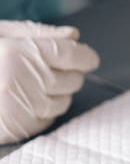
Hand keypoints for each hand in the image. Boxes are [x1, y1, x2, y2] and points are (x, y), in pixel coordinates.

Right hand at [0, 21, 99, 144]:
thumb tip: (74, 36)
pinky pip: (47, 121)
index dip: (85, 56)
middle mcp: (22, 81)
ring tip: (34, 85)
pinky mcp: (14, 130)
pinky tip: (25, 102)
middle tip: (53, 69)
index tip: (87, 58)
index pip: (74, 55)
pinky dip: (44, 112)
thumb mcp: (0, 34)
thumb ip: (38, 33)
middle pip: (73, 80)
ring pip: (64, 102)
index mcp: (19, 53)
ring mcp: (18, 108)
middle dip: (70, 73)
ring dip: (58, 94)